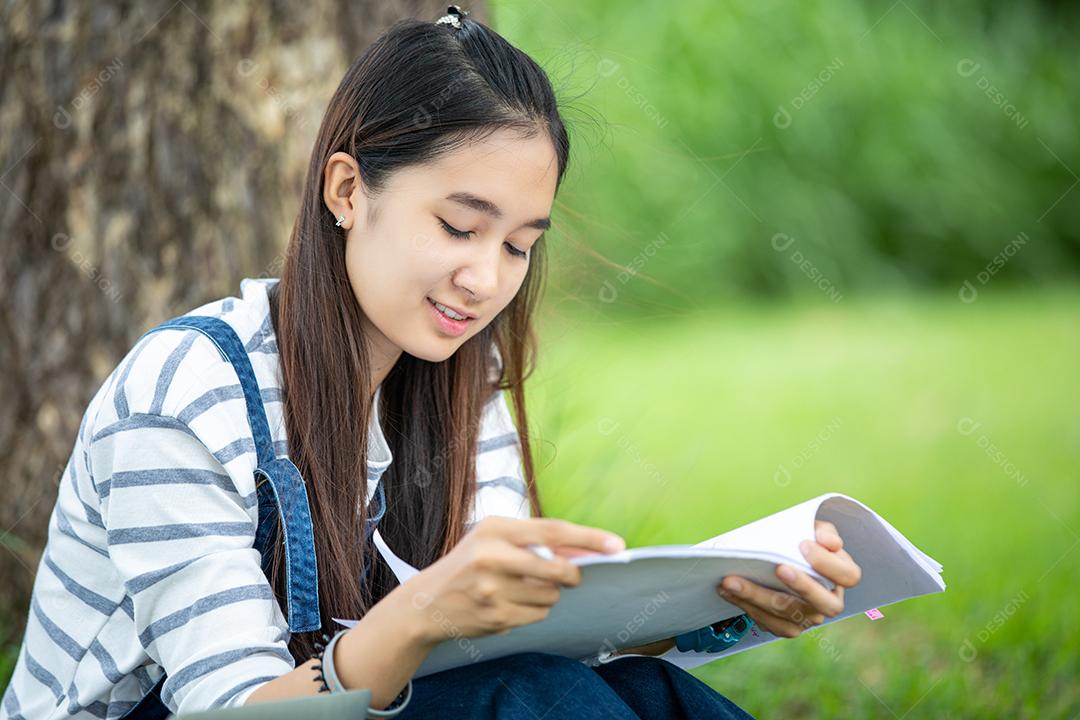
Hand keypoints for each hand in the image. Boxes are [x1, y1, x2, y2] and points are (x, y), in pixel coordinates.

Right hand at [397, 516, 625, 645]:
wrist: (427, 602)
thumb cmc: (468, 563)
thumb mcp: (494, 538)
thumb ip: (535, 540)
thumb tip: (583, 547)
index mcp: (495, 529)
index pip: (552, 531)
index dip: (589, 538)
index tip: (617, 545)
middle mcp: (492, 557)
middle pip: (559, 569)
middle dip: (572, 575)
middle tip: (570, 575)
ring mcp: (493, 590)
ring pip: (551, 596)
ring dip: (548, 594)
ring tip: (523, 588)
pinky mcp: (496, 617)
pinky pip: (538, 615)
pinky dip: (534, 611)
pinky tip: (512, 604)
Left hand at [715, 519, 861, 638]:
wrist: (781, 560)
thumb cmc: (801, 543)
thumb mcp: (813, 529)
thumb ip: (822, 531)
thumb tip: (827, 541)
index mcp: (843, 575)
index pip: (848, 575)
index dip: (828, 563)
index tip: (803, 545)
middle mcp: (830, 602)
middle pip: (824, 604)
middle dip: (801, 586)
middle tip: (778, 568)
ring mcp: (809, 618)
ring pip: (788, 615)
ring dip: (757, 597)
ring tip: (731, 580)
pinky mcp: (787, 626)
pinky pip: (769, 622)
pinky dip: (746, 606)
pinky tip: (727, 591)